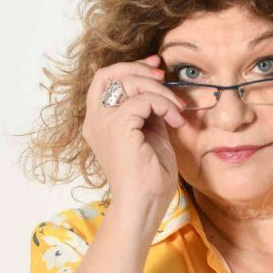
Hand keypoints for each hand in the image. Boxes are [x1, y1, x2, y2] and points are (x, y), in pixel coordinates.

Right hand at [81, 53, 187, 208]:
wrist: (144, 205)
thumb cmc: (149, 179)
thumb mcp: (151, 135)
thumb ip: (150, 112)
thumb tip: (161, 91)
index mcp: (99, 123)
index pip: (105, 81)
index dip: (130, 67)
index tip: (156, 67)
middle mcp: (95, 120)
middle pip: (108, 74)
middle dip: (139, 68)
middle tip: (164, 76)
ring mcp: (102, 122)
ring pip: (129, 83)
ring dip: (160, 91)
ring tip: (177, 109)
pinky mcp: (117, 126)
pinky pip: (143, 99)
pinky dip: (164, 104)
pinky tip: (175, 121)